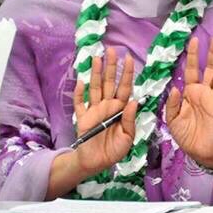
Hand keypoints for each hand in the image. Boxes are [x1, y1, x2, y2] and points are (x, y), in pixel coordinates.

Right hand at [72, 47, 137, 175]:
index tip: (129, 58)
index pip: (125, 87)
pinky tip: (80, 82)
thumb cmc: (114, 150)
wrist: (95, 163)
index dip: (127, 73)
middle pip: (109, 82)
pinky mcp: (82, 118)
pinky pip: (79, 104)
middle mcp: (108, 106)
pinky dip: (79, 93)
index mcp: (121, 109)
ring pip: (95, 88)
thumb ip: (130, 119)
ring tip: (97, 58)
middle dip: (111, 66)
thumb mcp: (128, 137)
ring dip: (95, 73)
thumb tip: (134, 101)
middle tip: (111, 50)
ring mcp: (94, 110)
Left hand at [165, 36, 212, 168]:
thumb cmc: (185, 135)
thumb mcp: (172, 120)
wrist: (199, 151)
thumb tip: (176, 87)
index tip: (194, 40)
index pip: (191, 70)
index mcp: (190, 93)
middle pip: (209, 69)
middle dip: (212, 54)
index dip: (192, 56)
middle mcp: (203, 92)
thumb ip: (172, 104)